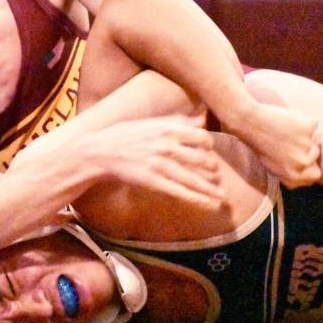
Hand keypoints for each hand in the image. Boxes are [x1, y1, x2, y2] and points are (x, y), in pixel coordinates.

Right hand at [83, 115, 223, 206]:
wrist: (99, 151)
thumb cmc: (125, 135)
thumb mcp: (152, 122)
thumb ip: (178, 121)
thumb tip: (201, 118)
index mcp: (169, 129)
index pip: (202, 137)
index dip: (209, 146)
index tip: (208, 151)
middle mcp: (168, 146)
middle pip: (202, 159)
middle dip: (213, 169)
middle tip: (216, 175)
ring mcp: (161, 165)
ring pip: (194, 179)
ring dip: (211, 189)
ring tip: (223, 197)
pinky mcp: (153, 181)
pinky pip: (180, 192)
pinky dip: (197, 199)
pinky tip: (208, 204)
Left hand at [226, 102, 320, 187]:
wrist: (250, 123)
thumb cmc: (259, 144)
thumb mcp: (274, 168)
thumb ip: (293, 172)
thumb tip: (311, 170)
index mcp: (294, 177)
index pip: (315, 174)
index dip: (310, 164)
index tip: (302, 155)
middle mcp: (303, 163)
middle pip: (316, 154)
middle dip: (308, 146)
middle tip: (290, 138)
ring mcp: (307, 145)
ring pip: (316, 137)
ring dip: (305, 132)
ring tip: (286, 130)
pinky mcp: (309, 128)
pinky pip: (313, 124)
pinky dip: (303, 120)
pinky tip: (288, 121)